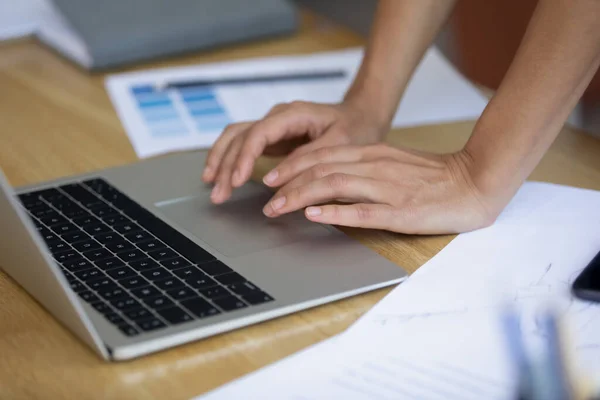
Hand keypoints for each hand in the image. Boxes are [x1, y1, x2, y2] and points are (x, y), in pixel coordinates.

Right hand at [202, 100, 386, 203]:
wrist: (361, 116)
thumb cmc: (354, 128)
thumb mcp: (339, 144)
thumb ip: (307, 160)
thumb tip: (274, 180)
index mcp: (293, 114)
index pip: (258, 133)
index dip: (244, 157)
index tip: (236, 180)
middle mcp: (277, 117)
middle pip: (241, 136)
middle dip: (226, 165)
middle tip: (219, 194)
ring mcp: (272, 126)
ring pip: (236, 139)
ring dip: (221, 162)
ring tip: (212, 188)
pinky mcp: (271, 137)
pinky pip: (242, 145)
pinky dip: (228, 160)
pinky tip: (219, 176)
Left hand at [260, 144, 501, 233]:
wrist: (477, 180)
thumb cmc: (435, 177)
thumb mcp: (394, 164)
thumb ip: (364, 168)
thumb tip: (331, 182)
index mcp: (373, 154)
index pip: (322, 157)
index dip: (293, 168)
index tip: (272, 180)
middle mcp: (375, 166)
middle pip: (320, 169)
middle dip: (288, 184)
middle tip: (266, 200)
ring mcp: (388, 188)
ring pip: (334, 186)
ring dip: (301, 197)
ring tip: (278, 207)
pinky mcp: (402, 211)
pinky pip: (363, 210)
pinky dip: (335, 212)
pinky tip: (314, 215)